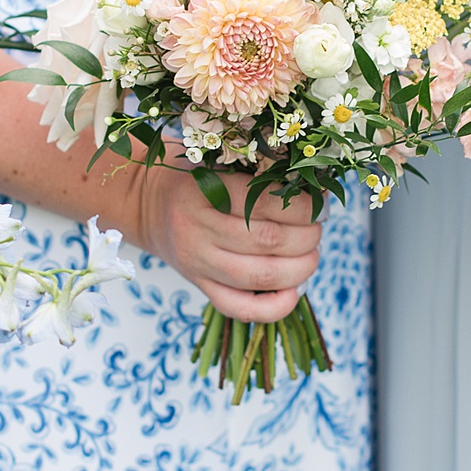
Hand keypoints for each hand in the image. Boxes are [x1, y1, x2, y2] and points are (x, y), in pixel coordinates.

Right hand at [132, 167, 325, 322]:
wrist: (149, 205)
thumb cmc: (195, 177)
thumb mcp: (218, 161)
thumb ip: (258, 173)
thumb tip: (318, 193)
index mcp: (201, 189)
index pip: (262, 201)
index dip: (303, 205)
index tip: (321, 201)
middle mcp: (196, 229)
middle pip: (267, 241)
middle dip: (307, 236)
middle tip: (318, 227)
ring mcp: (197, 263)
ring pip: (260, 276)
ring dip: (301, 268)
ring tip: (312, 254)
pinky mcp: (200, 287)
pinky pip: (241, 308)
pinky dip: (276, 306)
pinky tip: (296, 289)